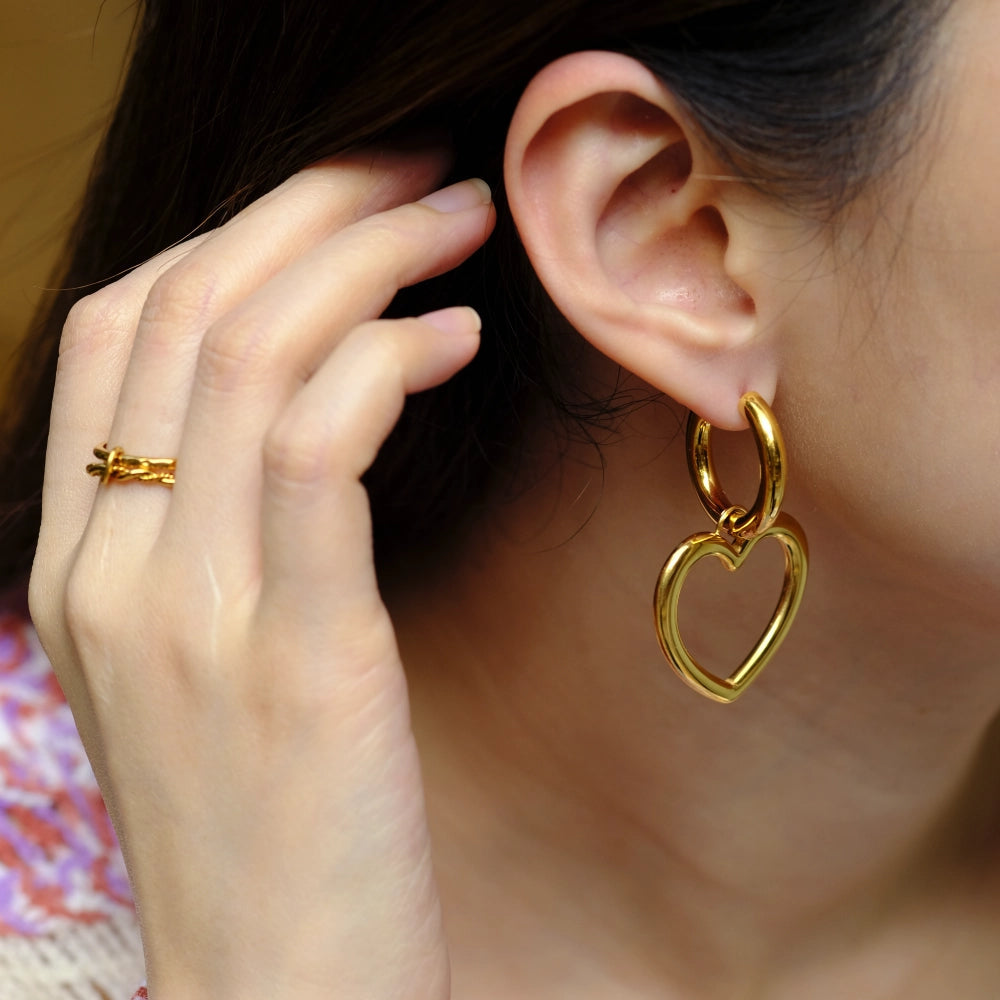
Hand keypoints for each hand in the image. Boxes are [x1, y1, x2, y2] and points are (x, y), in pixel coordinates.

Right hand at [29, 152, 494, 998]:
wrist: (276, 986)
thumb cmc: (265, 818)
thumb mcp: (204, 661)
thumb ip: (220, 536)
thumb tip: (310, 410)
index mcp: (83, 558)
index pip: (120, 328)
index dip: (232, 234)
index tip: (340, 202)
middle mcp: (113, 563)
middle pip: (186, 307)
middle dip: (311, 209)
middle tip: (420, 172)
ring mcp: (190, 603)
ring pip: (251, 352)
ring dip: (367, 259)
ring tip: (461, 223)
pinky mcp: (293, 646)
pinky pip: (321, 443)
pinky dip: (391, 361)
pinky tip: (461, 337)